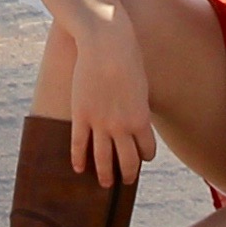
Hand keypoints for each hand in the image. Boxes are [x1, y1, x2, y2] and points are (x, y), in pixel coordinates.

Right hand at [63, 1, 155, 187]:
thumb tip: (136, 118)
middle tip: (125, 181)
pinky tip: (79, 169)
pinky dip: (79, 160)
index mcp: (141, 120)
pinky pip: (79, 145)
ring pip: (102, 160)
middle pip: (127, 162)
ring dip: (105, 175)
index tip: (141, 158)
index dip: (144, 157)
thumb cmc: (128, 57)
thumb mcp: (141, 85)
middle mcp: (122, 127)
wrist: (105, 43)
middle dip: (127, 175)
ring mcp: (100, 123)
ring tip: (104, 183)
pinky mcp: (80, 115)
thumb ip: (138, 106)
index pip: (146, 151)